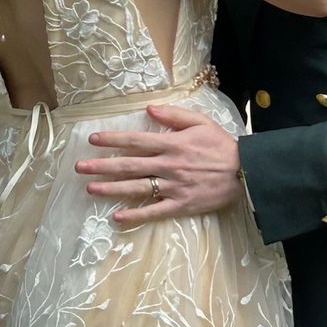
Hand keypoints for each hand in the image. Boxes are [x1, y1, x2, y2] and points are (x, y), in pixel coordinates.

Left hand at [75, 104, 243, 224]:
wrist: (246, 172)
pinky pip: (154, 211)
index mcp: (171, 144)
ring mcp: (173, 187)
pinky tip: (117, 217)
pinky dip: (136, 214)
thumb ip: (174, 115)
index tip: (93, 140)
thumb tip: (148, 109)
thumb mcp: (200, 122)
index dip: (112, 140)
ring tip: (90, 188)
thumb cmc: (222, 145)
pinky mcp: (181, 205)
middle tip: (79, 167)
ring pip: (136, 188)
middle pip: (129, 165)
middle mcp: (168, 165)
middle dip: (102, 165)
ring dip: (111, 189)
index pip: (135, 141)